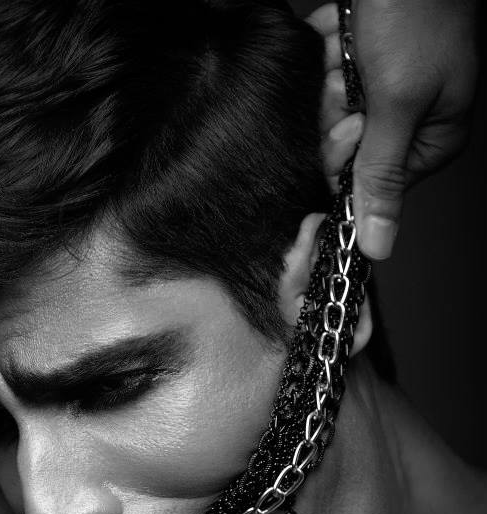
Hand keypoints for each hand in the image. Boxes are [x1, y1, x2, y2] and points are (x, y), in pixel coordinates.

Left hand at [310, 0, 477, 258]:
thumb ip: (382, 175)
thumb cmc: (416, 11)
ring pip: (327, 115)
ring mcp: (382, 90)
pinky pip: (323, 78)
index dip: (345, 159)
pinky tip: (336, 35)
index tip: (349, 124)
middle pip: (343, 150)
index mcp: (432, 139)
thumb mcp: (399, 103)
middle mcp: (408, 120)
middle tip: (349, 79)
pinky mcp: (358, 63)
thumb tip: (378, 247)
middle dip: (336, 113)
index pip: (368, 182)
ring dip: (328, 80)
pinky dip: (324, 53)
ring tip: (347, 49)